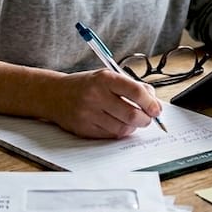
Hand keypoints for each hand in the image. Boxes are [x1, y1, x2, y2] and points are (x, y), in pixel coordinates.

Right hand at [47, 68, 163, 138]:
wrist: (55, 94)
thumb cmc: (86, 85)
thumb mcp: (107, 76)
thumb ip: (132, 86)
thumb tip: (154, 102)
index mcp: (104, 79)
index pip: (135, 92)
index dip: (151, 103)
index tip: (156, 109)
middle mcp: (96, 95)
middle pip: (132, 114)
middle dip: (145, 119)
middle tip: (148, 118)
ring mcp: (89, 113)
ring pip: (123, 128)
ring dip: (133, 127)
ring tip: (132, 121)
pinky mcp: (84, 128)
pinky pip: (111, 135)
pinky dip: (120, 132)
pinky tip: (118, 125)